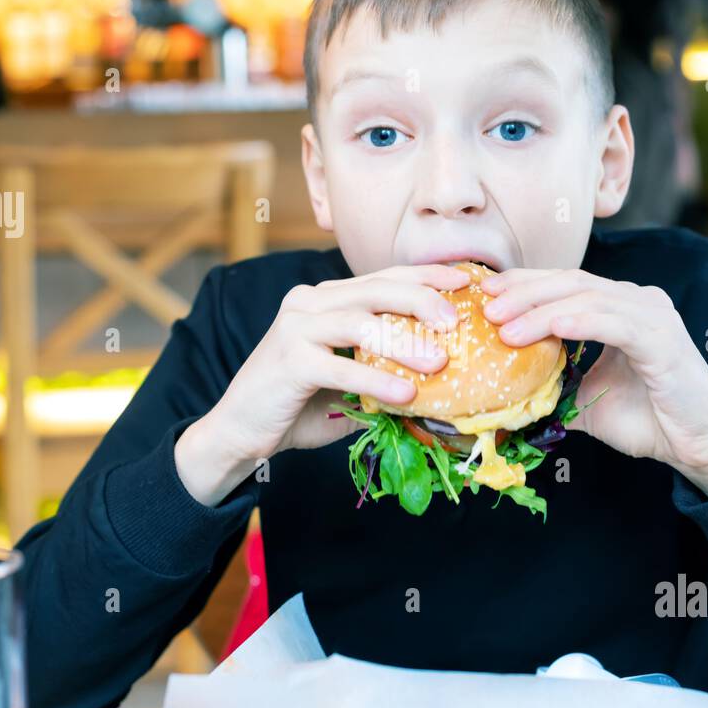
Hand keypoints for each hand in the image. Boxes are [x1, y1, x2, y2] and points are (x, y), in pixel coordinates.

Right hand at [175, 264, 468, 504]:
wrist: (241, 431)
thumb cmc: (300, 406)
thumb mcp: (350, 381)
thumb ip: (383, 368)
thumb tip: (443, 374)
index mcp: (327, 299)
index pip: (384, 277)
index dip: (426, 276)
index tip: (466, 281)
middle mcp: (310, 302)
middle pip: (376, 289)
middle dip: (422, 300)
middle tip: (457, 321)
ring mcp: (296, 327)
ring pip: (359, 322)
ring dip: (404, 341)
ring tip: (440, 362)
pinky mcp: (289, 360)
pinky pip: (341, 367)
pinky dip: (376, 380)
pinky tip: (405, 395)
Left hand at [481, 267, 707, 498]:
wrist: (697, 447)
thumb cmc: (648, 421)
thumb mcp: (586, 399)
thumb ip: (553, 386)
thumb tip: (503, 396)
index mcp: (620, 308)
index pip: (565, 285)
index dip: (524, 285)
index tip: (486, 294)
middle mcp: (637, 302)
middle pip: (571, 283)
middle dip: (524, 292)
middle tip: (486, 306)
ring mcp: (653, 316)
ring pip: (587, 300)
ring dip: (541, 310)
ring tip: (505, 326)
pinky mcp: (663, 339)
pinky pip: (615, 324)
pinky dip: (581, 323)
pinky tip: (551, 328)